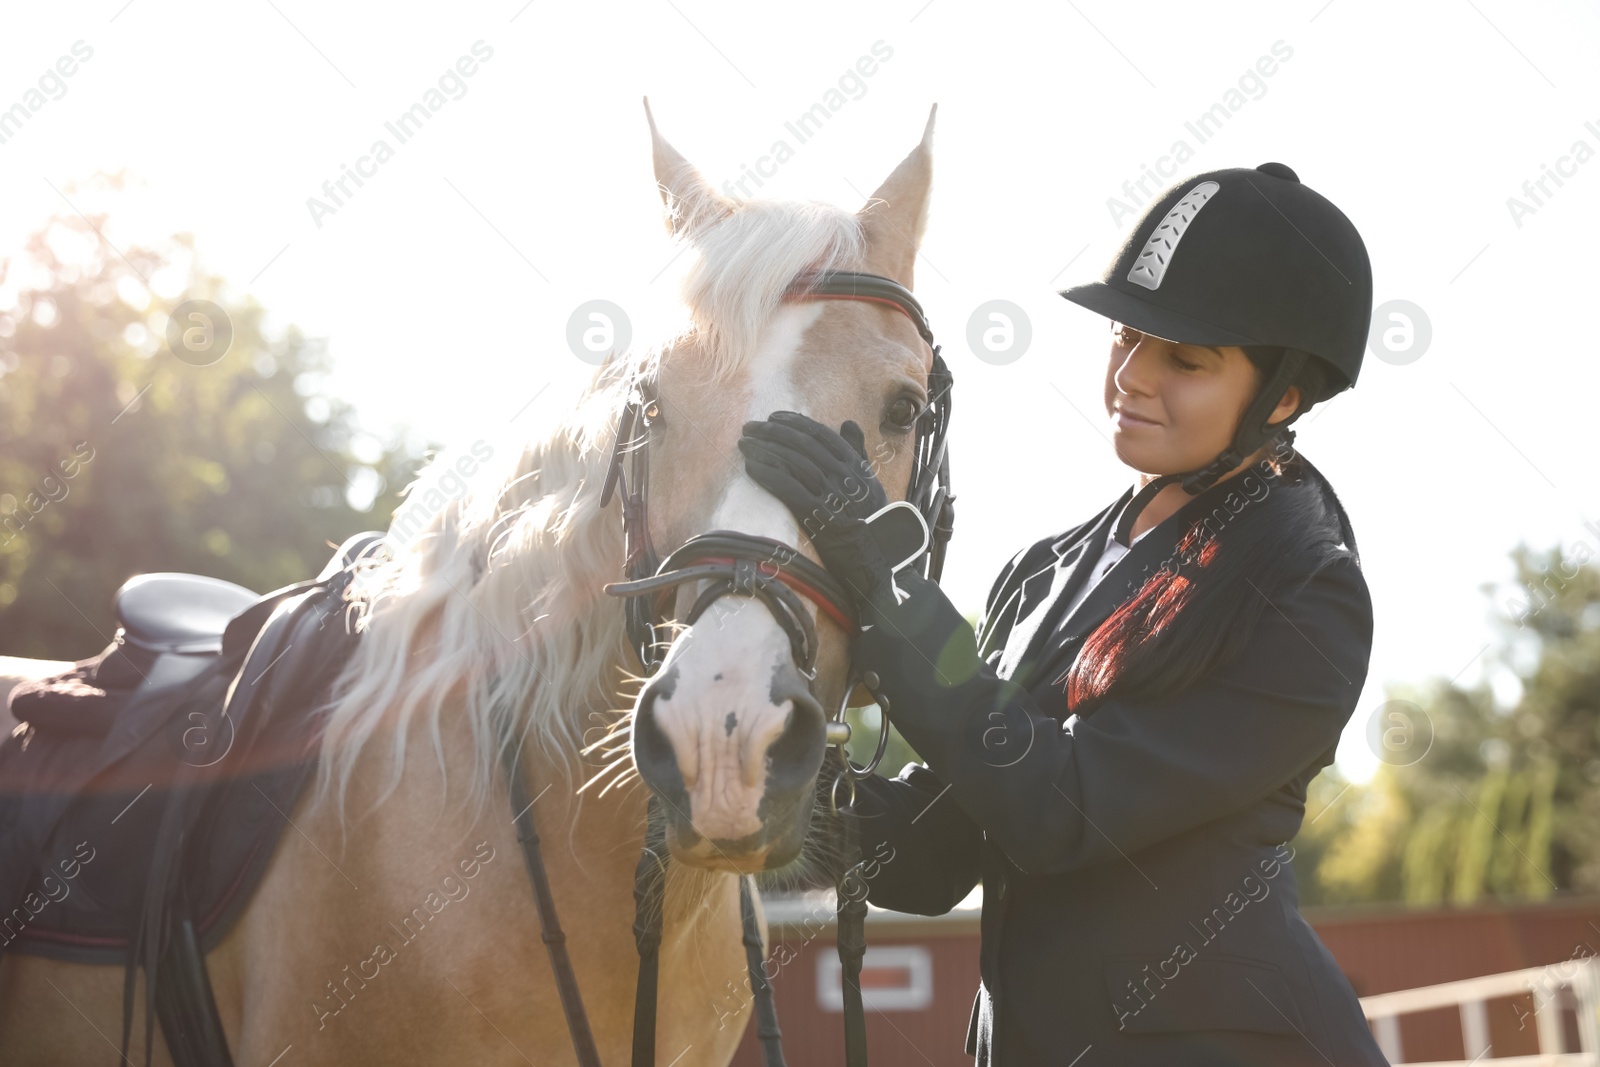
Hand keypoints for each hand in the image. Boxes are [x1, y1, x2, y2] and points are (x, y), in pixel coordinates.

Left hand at [737, 411, 896, 613]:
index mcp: (855, 465)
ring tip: (744, 445)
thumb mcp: (870, 480)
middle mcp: (844, 476)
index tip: (773, 417)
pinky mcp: (818, 516)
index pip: (820, 434)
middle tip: (749, 428)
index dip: (794, 422)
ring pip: (793, 463)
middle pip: (802, 445)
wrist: (877, 557)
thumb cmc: (871, 518)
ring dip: (764, 450)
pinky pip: (788, 488)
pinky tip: (751, 468)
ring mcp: (832, 495)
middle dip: (771, 432)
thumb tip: (848, 423)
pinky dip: (768, 475)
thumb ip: (857, 451)